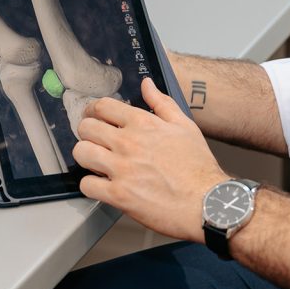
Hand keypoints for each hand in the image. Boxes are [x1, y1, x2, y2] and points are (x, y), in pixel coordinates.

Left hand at [74, 77, 226, 242]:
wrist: (208, 203)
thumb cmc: (199, 168)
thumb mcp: (184, 126)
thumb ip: (162, 103)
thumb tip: (147, 85)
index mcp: (143, 124)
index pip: (102, 106)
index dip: (93, 111)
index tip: (93, 117)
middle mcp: (129, 143)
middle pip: (86, 128)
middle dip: (87, 133)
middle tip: (94, 141)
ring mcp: (122, 169)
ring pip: (81, 153)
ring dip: (86, 157)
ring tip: (96, 162)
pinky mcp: (119, 195)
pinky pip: (87, 185)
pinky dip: (90, 186)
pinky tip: (101, 185)